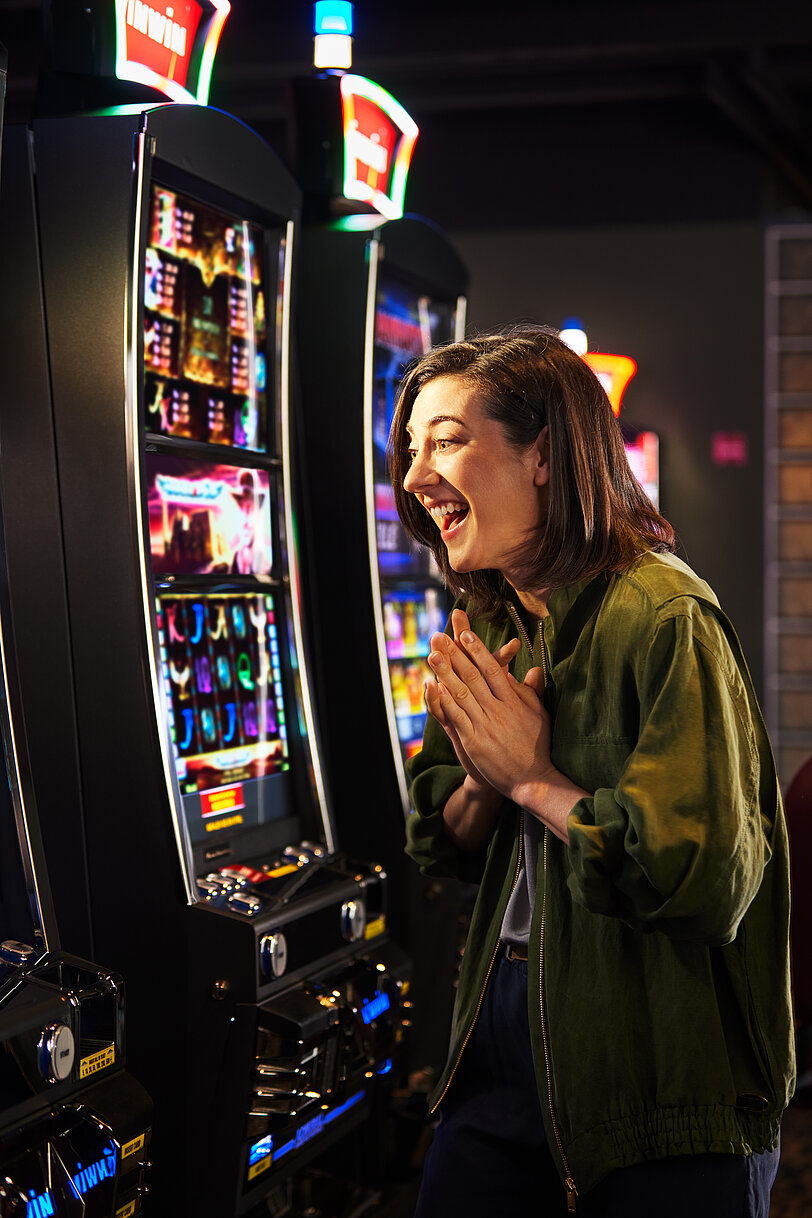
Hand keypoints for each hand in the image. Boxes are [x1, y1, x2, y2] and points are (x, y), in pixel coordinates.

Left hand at [426, 622, 553, 805]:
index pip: (492, 669)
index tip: (465, 635)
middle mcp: (498, 709)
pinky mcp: (474, 741)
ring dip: (445, 672)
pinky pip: (457, 717)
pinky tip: (435, 687)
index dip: (477, 650)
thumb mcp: (539, 715)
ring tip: (432, 655)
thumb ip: (531, 692)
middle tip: (440, 637)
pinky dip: (445, 701)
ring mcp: (485, 724)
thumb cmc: (538, 747)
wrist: (534, 779)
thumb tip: (533, 670)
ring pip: (462, 693)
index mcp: (513, 700)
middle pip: (473, 676)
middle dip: (455, 655)